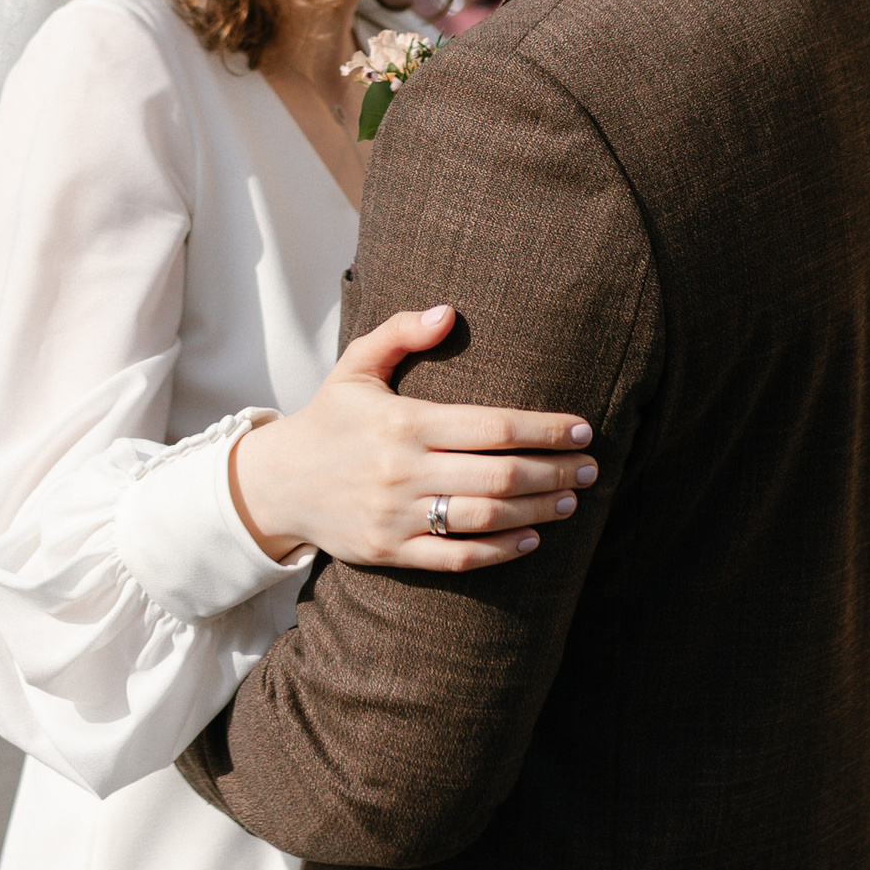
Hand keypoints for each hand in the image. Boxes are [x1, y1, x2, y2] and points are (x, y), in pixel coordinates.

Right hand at [227, 305, 597, 571]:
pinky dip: (499, 552)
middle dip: (555, 471)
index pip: (492, 426)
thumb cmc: (330, 417)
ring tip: (571, 499)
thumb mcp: (356, 364)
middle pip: (500, 475)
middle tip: (591, 467)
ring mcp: (397, 515)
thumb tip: (449, 312)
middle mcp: (403, 469)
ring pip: (485, 518)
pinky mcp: (391, 552)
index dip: (544, 430)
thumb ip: (401, 332)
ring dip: (538, 511)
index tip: (581, 429)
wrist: (278, 482)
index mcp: (404, 421)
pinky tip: (531, 540)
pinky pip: (456, 557)